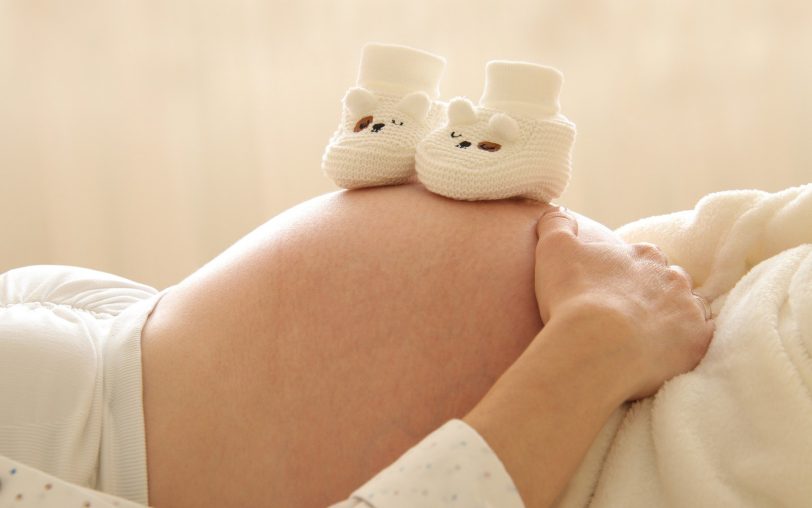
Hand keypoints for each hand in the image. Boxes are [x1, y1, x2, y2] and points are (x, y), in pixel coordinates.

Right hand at [533, 207, 714, 400]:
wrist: (597, 346)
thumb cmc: (574, 296)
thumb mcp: (554, 249)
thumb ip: (557, 224)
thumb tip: (558, 211)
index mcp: (643, 255)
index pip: (643, 257)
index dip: (627, 273)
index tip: (611, 289)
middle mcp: (672, 276)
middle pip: (669, 282)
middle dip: (653, 294)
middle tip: (627, 314)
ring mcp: (689, 309)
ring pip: (688, 308)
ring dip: (672, 317)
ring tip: (647, 336)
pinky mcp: (698, 341)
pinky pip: (699, 339)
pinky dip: (685, 343)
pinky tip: (665, 353)